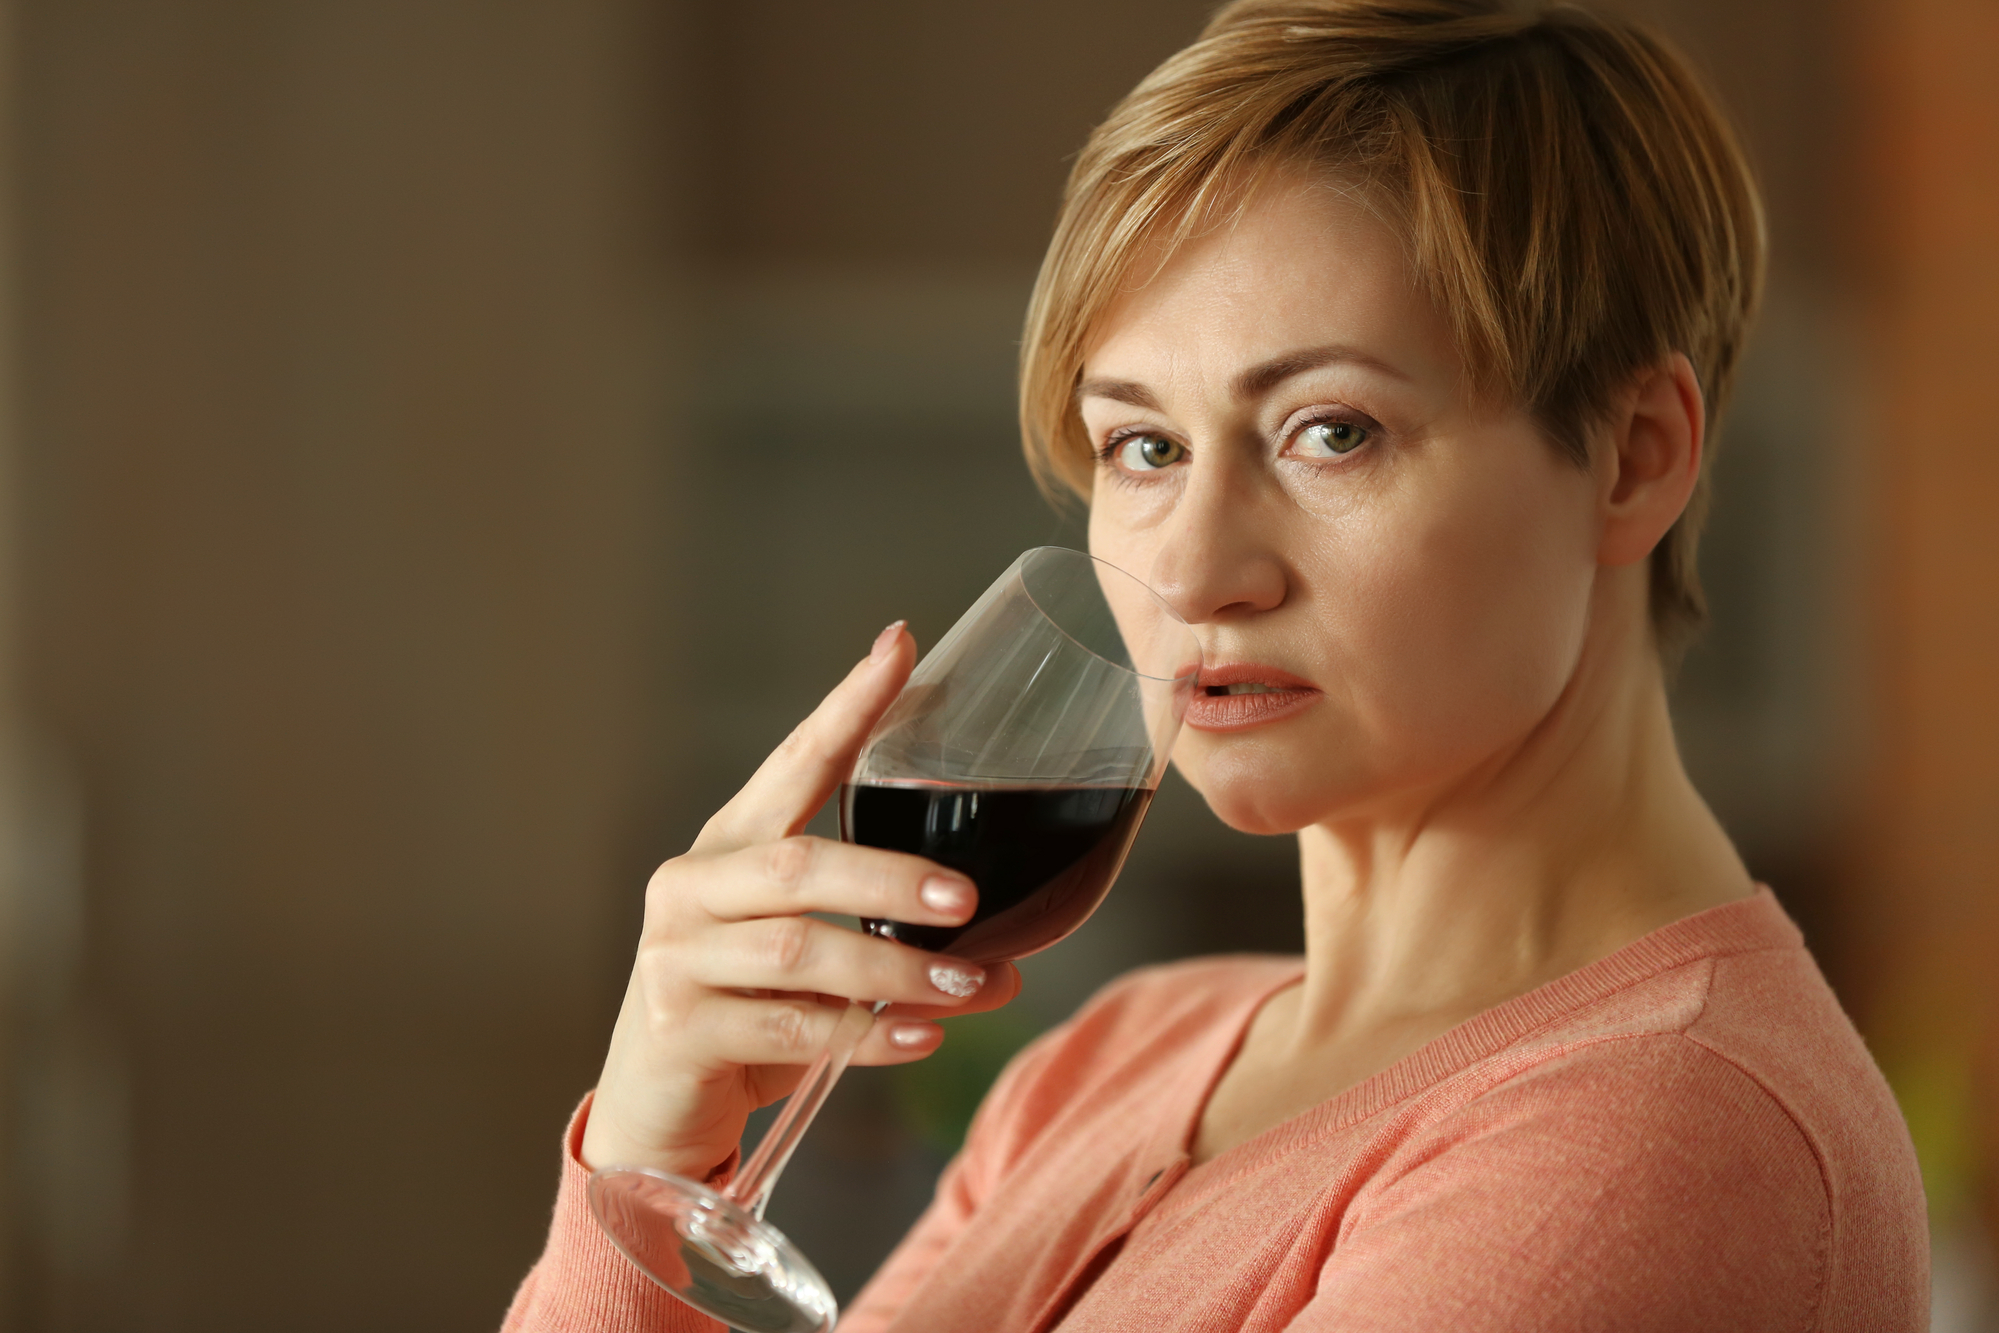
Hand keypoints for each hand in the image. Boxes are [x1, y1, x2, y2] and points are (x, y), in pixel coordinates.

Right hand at [580, 622, 1020, 1177]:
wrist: (655, 1110)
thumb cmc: (744, 1014)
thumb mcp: (799, 954)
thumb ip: (869, 930)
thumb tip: (998, 945)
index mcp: (729, 845)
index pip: (795, 760)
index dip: (849, 704)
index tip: (900, 644)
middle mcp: (692, 886)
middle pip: (800, 865)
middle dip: (891, 879)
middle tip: (966, 897)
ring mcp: (676, 957)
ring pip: (803, 953)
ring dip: (897, 970)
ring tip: (972, 983)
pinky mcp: (680, 1030)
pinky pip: (794, 1029)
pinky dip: (868, 1034)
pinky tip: (918, 1037)